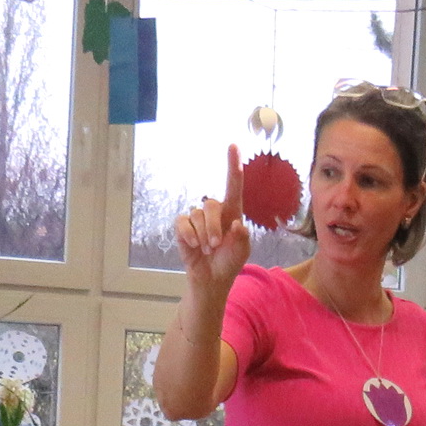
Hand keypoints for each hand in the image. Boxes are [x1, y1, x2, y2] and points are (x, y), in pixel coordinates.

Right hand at [173, 145, 251, 292]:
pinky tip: (193, 246)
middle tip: (215, 246)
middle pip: (211, 205)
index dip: (233, 166)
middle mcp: (215, 211)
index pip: (233, 186)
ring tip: (206, 250)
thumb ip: (242, 238)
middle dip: (213, 228)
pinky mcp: (183, 226)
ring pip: (197, 215)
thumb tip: (237, 224)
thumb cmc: (229, 262)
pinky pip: (183, 222)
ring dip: (202, 236)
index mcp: (232, 213)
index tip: (233, 146)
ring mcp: (197, 218)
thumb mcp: (241, 252)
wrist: (211, 279)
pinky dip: (188, 235)